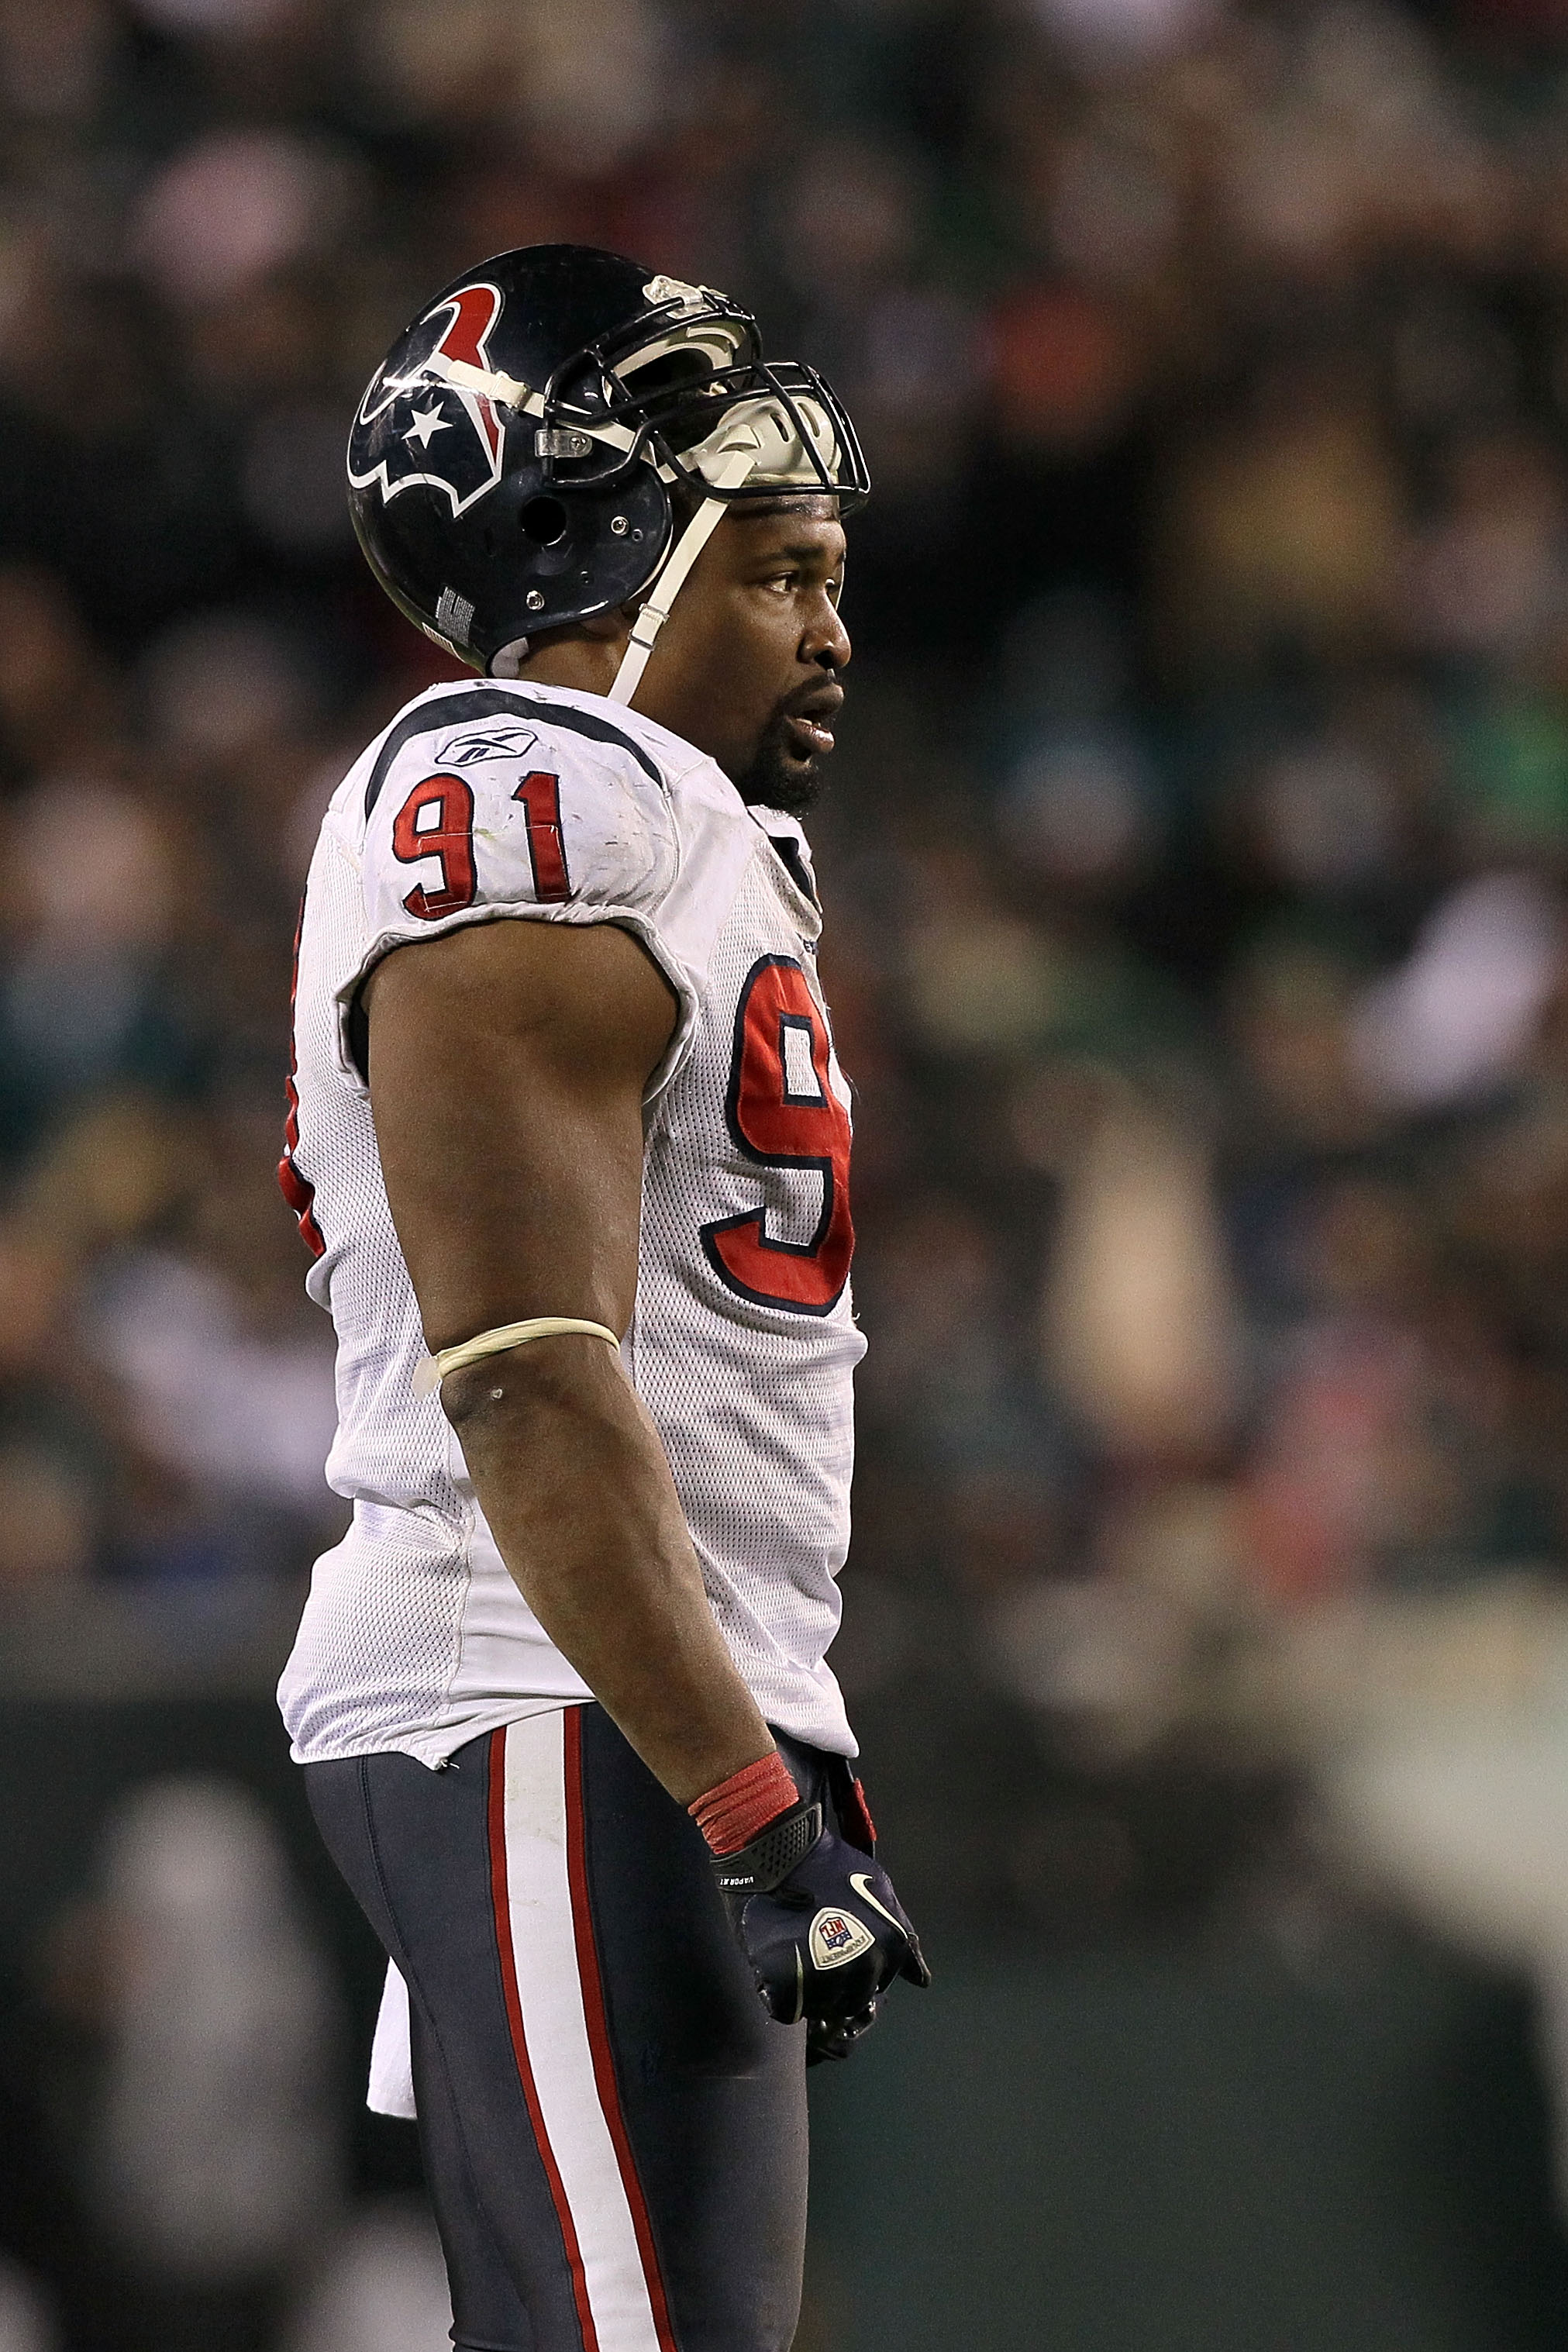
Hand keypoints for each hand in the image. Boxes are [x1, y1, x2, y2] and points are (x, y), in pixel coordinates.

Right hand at [711, 1801, 929, 2062]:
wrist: (784, 1849)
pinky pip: (786, 2010)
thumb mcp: (881, 1893)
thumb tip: (923, 1980)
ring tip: (793, 1958)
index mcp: (890, 1947)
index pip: (875, 1988)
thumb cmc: (832, 1867)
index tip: (836, 1953)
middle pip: (849, 2002)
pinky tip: (776, 1969)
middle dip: (833, 1987)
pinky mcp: (786, 1981)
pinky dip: (780, 1996)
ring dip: (806, 1993)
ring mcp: (826, 1977)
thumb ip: (902, 1935)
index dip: (854, 1974)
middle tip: (812, 1956)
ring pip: (819, 2008)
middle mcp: (864, 1967)